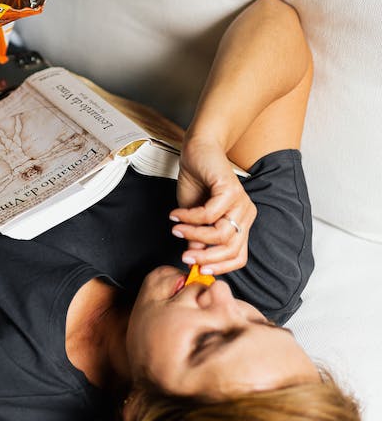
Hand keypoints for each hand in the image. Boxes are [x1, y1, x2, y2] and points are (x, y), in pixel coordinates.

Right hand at [169, 136, 256, 275]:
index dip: (219, 266)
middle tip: (184, 257)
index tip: (196, 268)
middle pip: (232, 249)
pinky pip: (210, 214)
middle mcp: (245, 214)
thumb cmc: (196, 182)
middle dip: (205, 257)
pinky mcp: (231, 189)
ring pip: (221, 234)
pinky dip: (190, 217)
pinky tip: (176, 214)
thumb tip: (193, 258)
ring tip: (176, 230)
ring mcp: (241, 202)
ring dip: (194, 235)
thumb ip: (196, 237)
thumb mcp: (193, 216)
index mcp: (240, 223)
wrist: (197, 151)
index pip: (238, 256)